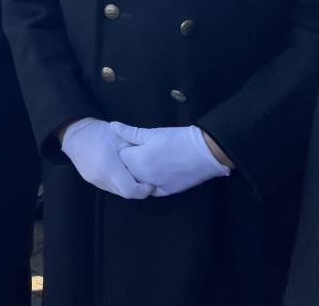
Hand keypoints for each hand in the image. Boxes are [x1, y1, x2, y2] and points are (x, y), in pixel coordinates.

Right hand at [61, 118, 153, 199]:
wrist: (73, 133)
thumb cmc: (98, 133)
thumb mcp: (119, 136)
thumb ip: (135, 149)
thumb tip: (153, 159)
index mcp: (109, 168)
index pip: (130, 190)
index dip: (143, 190)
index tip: (150, 183)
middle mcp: (101, 178)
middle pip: (124, 193)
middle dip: (137, 189)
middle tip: (145, 179)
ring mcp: (94, 181)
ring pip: (117, 191)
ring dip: (127, 186)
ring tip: (133, 174)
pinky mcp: (90, 180)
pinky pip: (109, 186)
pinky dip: (118, 183)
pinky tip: (120, 172)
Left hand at [110, 123, 230, 196]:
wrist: (205, 153)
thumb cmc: (177, 139)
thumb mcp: (152, 133)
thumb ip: (129, 132)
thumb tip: (113, 126)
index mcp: (137, 161)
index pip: (119, 157)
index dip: (124, 149)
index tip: (131, 143)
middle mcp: (142, 177)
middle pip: (126, 171)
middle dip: (128, 162)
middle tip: (139, 152)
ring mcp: (155, 186)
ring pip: (137, 182)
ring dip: (137, 174)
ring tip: (148, 161)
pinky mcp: (167, 192)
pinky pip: (151, 190)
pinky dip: (149, 183)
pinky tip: (155, 172)